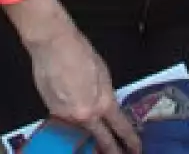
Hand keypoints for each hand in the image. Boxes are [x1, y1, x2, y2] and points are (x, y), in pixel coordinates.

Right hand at [29, 27, 140, 153]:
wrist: (53, 45)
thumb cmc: (79, 53)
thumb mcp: (103, 75)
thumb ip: (105, 96)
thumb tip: (105, 107)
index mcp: (103, 103)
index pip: (121, 128)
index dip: (130, 141)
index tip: (136, 149)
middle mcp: (85, 115)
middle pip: (102, 140)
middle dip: (112, 151)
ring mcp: (67, 116)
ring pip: (81, 132)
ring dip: (88, 136)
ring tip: (94, 140)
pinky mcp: (52, 112)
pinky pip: (66, 121)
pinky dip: (72, 120)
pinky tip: (74, 111)